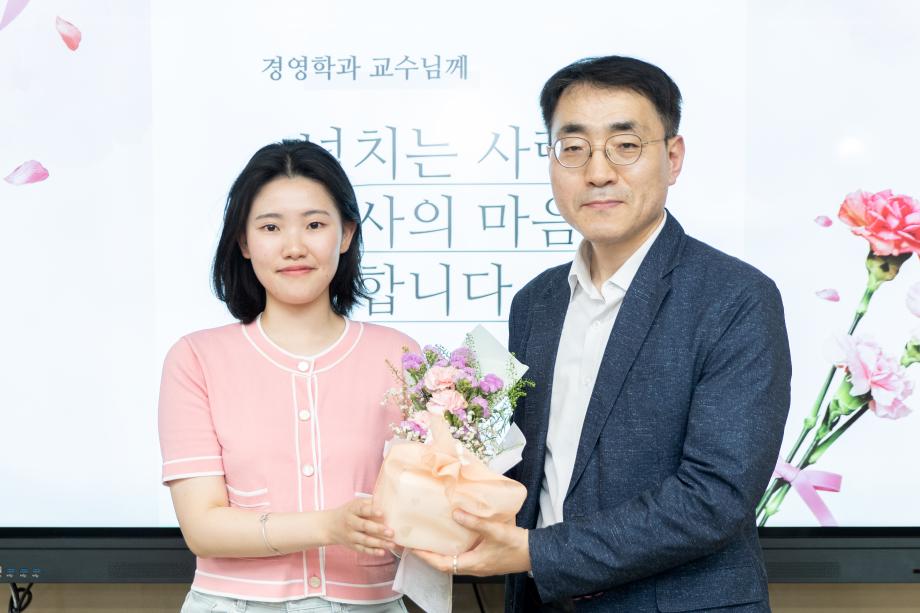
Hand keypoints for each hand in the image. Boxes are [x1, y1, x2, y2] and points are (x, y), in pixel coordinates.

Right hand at [326, 497, 394, 556]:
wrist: (331, 526)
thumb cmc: (348, 513)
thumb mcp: (355, 504)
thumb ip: (369, 502)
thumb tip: (386, 501)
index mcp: (352, 510)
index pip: (362, 509)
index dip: (372, 511)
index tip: (382, 513)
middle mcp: (351, 523)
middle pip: (364, 526)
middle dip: (378, 529)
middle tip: (391, 532)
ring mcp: (351, 536)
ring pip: (365, 540)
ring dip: (379, 543)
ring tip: (392, 544)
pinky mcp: (353, 546)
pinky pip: (363, 550)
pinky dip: (373, 552)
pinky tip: (382, 552)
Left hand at [413, 509, 530, 575]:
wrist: (536, 553)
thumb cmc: (517, 545)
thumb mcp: (494, 531)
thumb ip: (474, 521)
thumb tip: (455, 512)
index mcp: (473, 563)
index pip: (443, 564)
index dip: (426, 557)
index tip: (413, 548)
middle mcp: (474, 567)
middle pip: (445, 564)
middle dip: (430, 555)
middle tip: (417, 543)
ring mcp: (480, 564)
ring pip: (454, 561)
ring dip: (441, 553)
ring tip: (431, 540)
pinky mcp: (485, 559)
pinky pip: (463, 556)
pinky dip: (454, 549)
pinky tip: (453, 537)